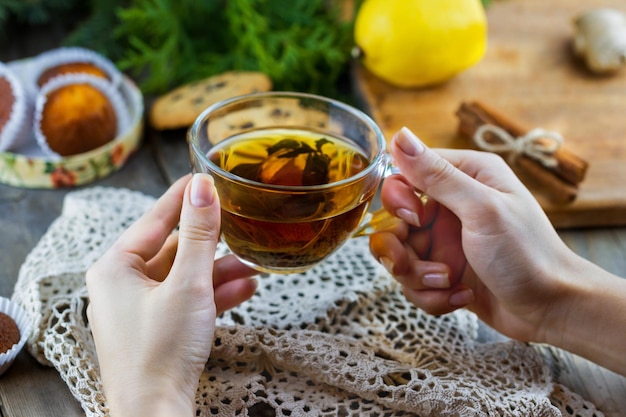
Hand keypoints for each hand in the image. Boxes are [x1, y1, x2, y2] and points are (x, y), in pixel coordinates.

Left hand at [86, 174, 256, 415]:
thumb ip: (198, 234)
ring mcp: (140, 308)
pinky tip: (246, 288)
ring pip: (184, 276)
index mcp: (115, 268)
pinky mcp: (157, 328)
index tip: (205, 176)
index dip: (183, 197)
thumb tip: (203, 187)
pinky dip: (213, 294)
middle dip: (211, 242)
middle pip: (173, 249)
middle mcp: (123, 285)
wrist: (157, 412)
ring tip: (253, 262)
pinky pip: (186, 300)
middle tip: (238, 222)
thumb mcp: (187, 284)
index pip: (154, 219)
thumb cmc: (162, 351)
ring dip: (218, 270)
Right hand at [369, 127, 577, 342]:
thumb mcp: (482, 209)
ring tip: (448, 283)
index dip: (398, 200)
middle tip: (410, 265)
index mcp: (466, 177)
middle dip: (399, 249)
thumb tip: (399, 136)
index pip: (405, 175)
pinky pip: (413, 282)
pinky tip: (461, 297)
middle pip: (394, 221)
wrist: (551, 310)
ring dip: (417, 276)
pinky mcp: (443, 272)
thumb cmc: (528, 254)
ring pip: (399, 256)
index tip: (414, 219)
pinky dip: (431, 295)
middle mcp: (451, 206)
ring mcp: (445, 242)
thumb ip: (437, 175)